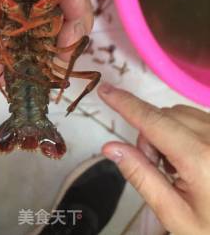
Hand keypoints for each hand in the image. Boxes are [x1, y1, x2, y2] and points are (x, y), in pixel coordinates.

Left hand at [0, 0, 92, 138]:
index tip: (64, 0)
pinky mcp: (17, 56)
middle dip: (74, 10)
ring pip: (58, 25)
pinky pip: (44, 57)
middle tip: (68, 37)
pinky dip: (54, 65)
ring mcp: (17, 27)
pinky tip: (50, 73)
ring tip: (57, 58)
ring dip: (67, 40)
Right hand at [98, 84, 209, 234]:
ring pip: (178, 114)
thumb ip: (141, 176)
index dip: (125, 104)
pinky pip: (195, 117)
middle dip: (149, 135)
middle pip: (163, 116)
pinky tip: (191, 157)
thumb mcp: (174, 213)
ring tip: (177, 166)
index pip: (153, 122)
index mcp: (200, 158)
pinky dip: (182, 129)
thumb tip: (110, 148)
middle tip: (157, 169)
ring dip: (165, 131)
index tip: (104, 90)